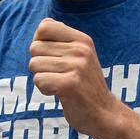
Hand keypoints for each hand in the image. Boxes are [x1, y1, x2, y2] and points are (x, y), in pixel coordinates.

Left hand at [28, 19, 121, 135]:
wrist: (105, 114)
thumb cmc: (85, 85)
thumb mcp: (80, 56)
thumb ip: (62, 40)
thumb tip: (44, 24)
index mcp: (82, 39)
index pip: (44, 26)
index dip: (40, 42)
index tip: (52, 57)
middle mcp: (80, 50)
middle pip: (34, 47)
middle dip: (40, 64)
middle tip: (59, 75)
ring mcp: (77, 66)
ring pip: (34, 64)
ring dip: (42, 78)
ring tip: (61, 84)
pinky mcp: (70, 84)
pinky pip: (39, 80)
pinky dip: (44, 90)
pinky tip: (60, 93)